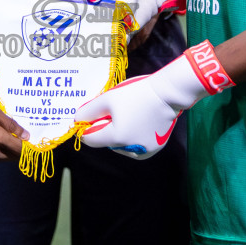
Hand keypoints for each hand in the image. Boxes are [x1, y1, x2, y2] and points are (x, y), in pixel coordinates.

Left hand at [77, 41, 231, 158]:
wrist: (168, 94)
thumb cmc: (137, 93)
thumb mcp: (108, 98)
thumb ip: (89, 111)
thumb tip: (77, 120)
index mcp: (116, 137)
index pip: (90, 139)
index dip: (86, 128)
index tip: (90, 117)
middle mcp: (130, 148)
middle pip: (106, 142)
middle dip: (104, 129)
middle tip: (113, 112)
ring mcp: (144, 150)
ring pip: (120, 146)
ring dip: (118, 135)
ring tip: (127, 115)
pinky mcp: (154, 149)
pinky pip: (135, 147)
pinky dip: (131, 139)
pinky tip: (135, 124)